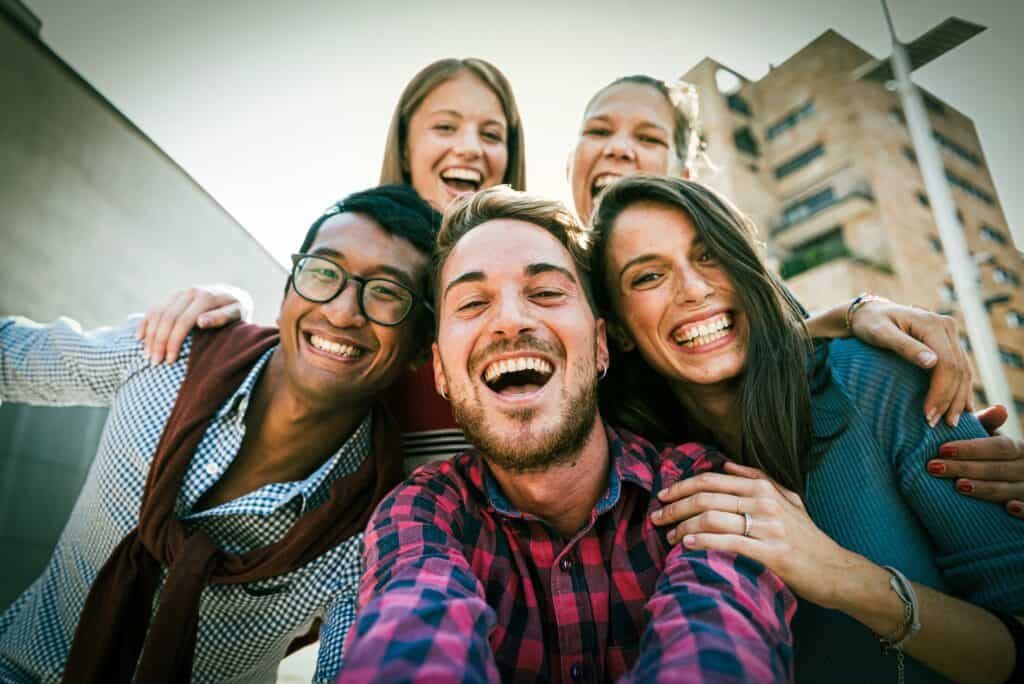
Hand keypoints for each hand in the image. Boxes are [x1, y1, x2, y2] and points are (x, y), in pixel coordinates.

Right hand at [137, 284, 251, 363]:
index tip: (170, 360)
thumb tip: (200, 322)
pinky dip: (145, 323)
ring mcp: (180, 292)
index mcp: (206, 297)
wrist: (234, 294)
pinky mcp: (173, 296)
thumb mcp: (238, 314)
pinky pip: (154, 309)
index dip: (174, 341)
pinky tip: (140, 338)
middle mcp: (190, 292)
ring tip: (148, 355)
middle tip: (155, 362)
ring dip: (150, 335)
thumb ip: (222, 317)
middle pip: (167, 318)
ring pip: (157, 313)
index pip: (183, 321)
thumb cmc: (239, 310)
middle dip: (159, 342)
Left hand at [652, 462, 854, 607]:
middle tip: (656, 518)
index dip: (681, 486)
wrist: (835, 569)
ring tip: (669, 536)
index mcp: (763, 486)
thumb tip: (726, 464)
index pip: (710, 480)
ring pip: (711, 519)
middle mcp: (763, 501)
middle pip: (705, 498)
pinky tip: (686, 545)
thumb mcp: (787, 499)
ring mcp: (767, 526)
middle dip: (674, 507)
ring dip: (682, 526)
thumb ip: (757, 478)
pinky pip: (727, 543)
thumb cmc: (807, 536)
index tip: (663, 496)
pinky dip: (702, 542)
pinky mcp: (770, 552)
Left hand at [850, 299, 970, 427]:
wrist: (869, 313)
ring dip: (958, 398)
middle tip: (938, 424)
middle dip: (950, 399)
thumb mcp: (880, 333)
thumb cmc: (869, 324)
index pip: (946, 364)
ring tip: (950, 422)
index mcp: (932, 324)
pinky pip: (960, 368)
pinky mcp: (948, 342)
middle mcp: (946, 327)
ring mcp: (950, 334)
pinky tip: (960, 407)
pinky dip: (960, 389)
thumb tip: (931, 362)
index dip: (940, 392)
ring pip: (963, 371)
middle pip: (958, 369)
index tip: (928, 415)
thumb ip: (904, 346)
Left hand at [926, 405, 1023, 518]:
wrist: (1011, 482)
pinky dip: (1023, 509)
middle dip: (965, 468)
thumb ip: (987, 425)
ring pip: (1009, 489)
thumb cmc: (994, 458)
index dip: (972, 448)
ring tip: (958, 486)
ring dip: (985, 488)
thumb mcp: (991, 440)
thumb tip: (1000, 409)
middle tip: (934, 468)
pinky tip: (1008, 508)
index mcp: (1018, 448)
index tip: (942, 449)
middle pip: (998, 468)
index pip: (998, 446)